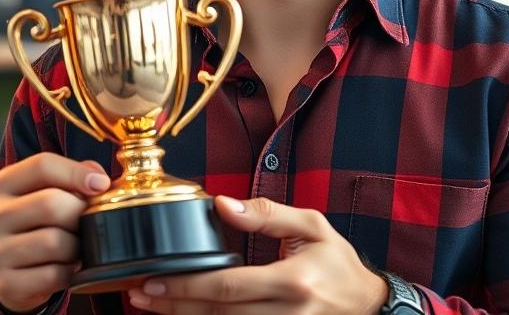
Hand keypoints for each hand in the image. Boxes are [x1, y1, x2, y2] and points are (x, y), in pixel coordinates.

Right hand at [0, 152, 109, 312]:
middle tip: (88, 222)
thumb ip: (77, 175)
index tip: (101, 184)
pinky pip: (53, 274)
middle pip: (50, 203)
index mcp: (2, 184)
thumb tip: (98, 180)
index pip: (42, 165)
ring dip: (76, 245)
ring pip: (53, 241)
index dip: (77, 172)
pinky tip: (67, 267)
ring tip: (76, 246)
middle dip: (80, 213)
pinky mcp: (6, 283)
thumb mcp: (53, 191)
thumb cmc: (43, 223)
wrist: (18, 274)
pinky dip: (70, 271)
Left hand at [127, 195, 388, 314]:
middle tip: (139, 294)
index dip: (186, 286)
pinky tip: (186, 314)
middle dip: (174, 304)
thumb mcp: (311, 226)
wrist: (369, 305)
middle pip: (217, 314)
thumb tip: (222, 205)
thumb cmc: (338, 263)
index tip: (153, 280)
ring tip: (153, 306)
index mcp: (292, 281)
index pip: (227, 287)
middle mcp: (287, 314)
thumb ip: (267, 214)